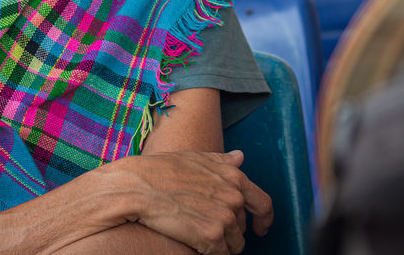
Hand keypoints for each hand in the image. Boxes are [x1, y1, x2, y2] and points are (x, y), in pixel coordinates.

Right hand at [106, 149, 272, 254]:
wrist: (139, 187)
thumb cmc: (162, 170)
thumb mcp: (196, 158)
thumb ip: (221, 160)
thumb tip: (240, 157)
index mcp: (234, 177)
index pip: (263, 204)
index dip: (264, 219)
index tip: (260, 228)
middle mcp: (235, 197)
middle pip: (242, 227)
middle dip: (230, 231)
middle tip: (209, 229)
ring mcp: (225, 218)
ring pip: (234, 245)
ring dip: (221, 245)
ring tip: (199, 237)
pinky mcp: (212, 237)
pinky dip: (210, 254)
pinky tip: (194, 244)